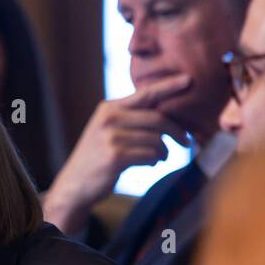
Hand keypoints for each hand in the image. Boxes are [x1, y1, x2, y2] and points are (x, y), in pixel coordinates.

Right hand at [42, 74, 190, 232]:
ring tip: (160, 157)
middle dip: (176, 131)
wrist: (75, 185)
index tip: (189, 80)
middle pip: (157, 119)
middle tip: (186, 141)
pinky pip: (150, 155)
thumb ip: (132, 119)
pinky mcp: (115, 157)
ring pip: (156, 140)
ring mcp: (111, 137)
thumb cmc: (98, 157)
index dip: (169, 86)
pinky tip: (151, 163)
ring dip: (164, 151)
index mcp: (109, 108)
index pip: (146, 93)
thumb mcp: (108, 130)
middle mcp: (109, 118)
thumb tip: (168, 117)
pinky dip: (155, 161)